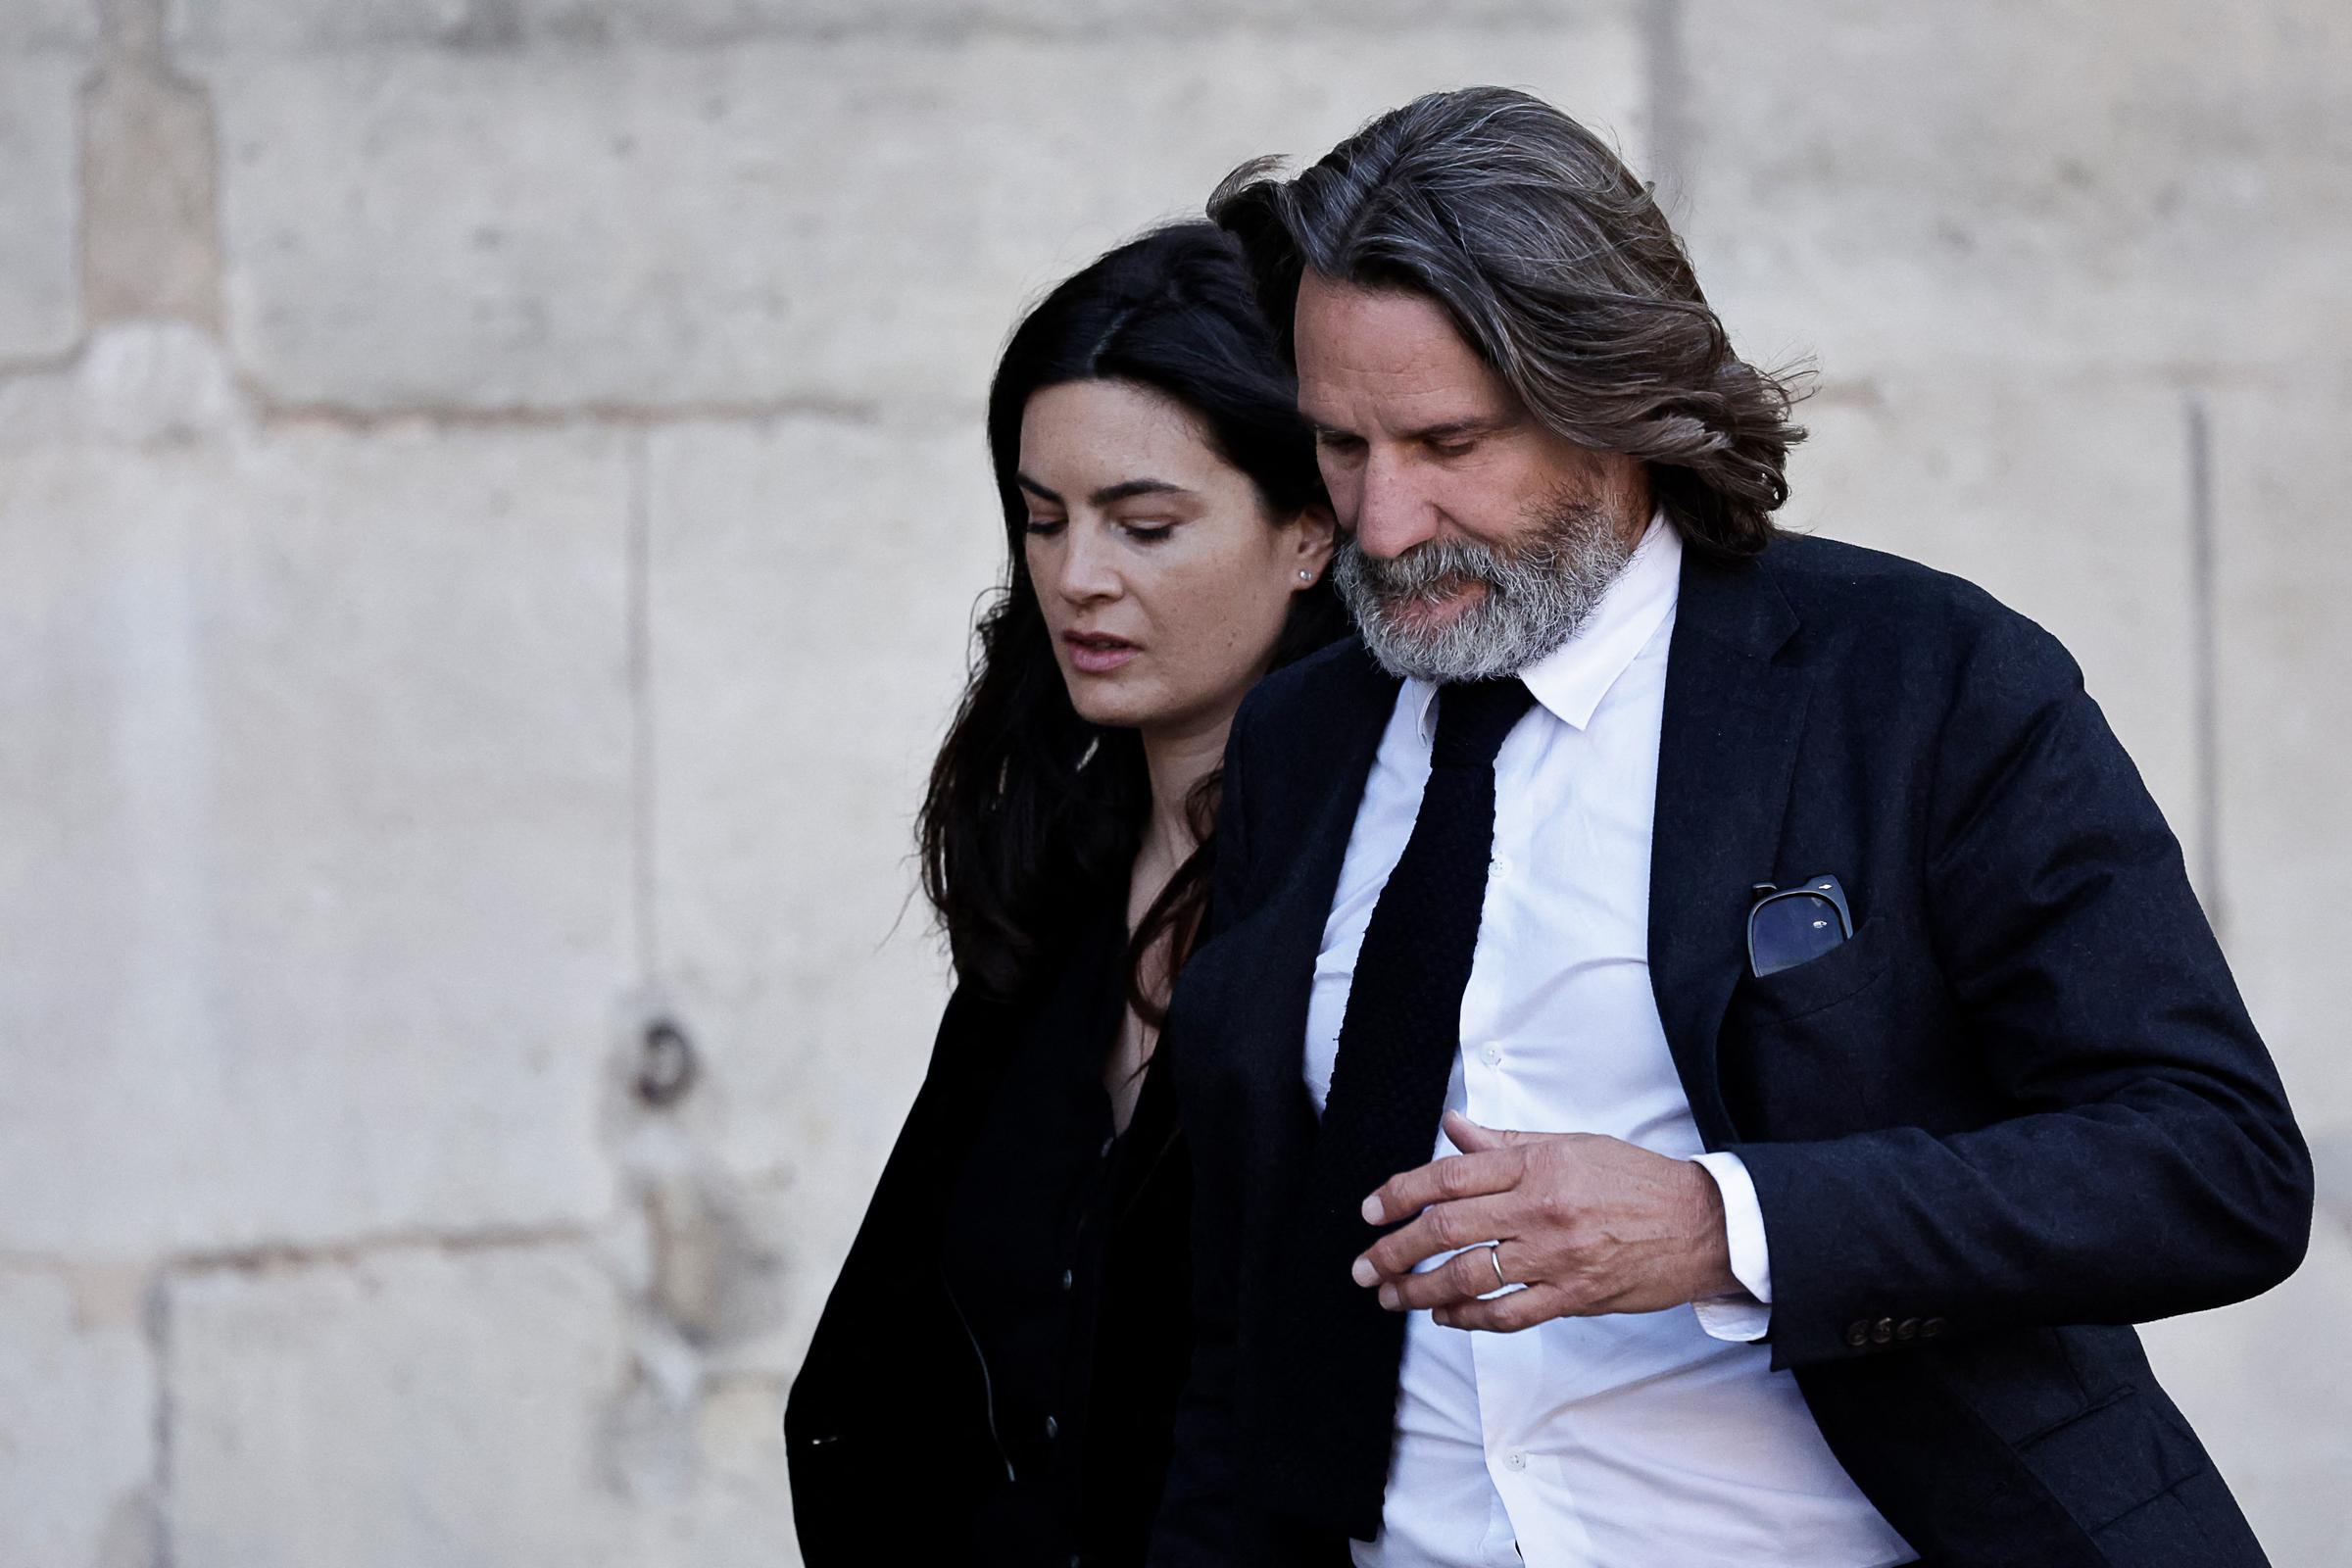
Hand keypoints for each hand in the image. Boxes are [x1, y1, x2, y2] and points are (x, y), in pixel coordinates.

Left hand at [1349, 1110, 1740, 1330]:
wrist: (1700, 1223)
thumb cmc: (1635, 1179)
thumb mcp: (1569, 1144)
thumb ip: (1505, 1142)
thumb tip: (1452, 1126)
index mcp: (1536, 1166)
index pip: (1448, 1176)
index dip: (1400, 1194)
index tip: (1371, 1210)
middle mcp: (1539, 1210)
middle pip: (1447, 1229)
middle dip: (1395, 1250)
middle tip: (1365, 1264)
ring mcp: (1555, 1257)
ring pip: (1469, 1277)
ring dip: (1420, 1291)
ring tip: (1391, 1296)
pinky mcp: (1572, 1295)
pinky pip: (1508, 1315)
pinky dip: (1469, 1318)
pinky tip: (1445, 1317)